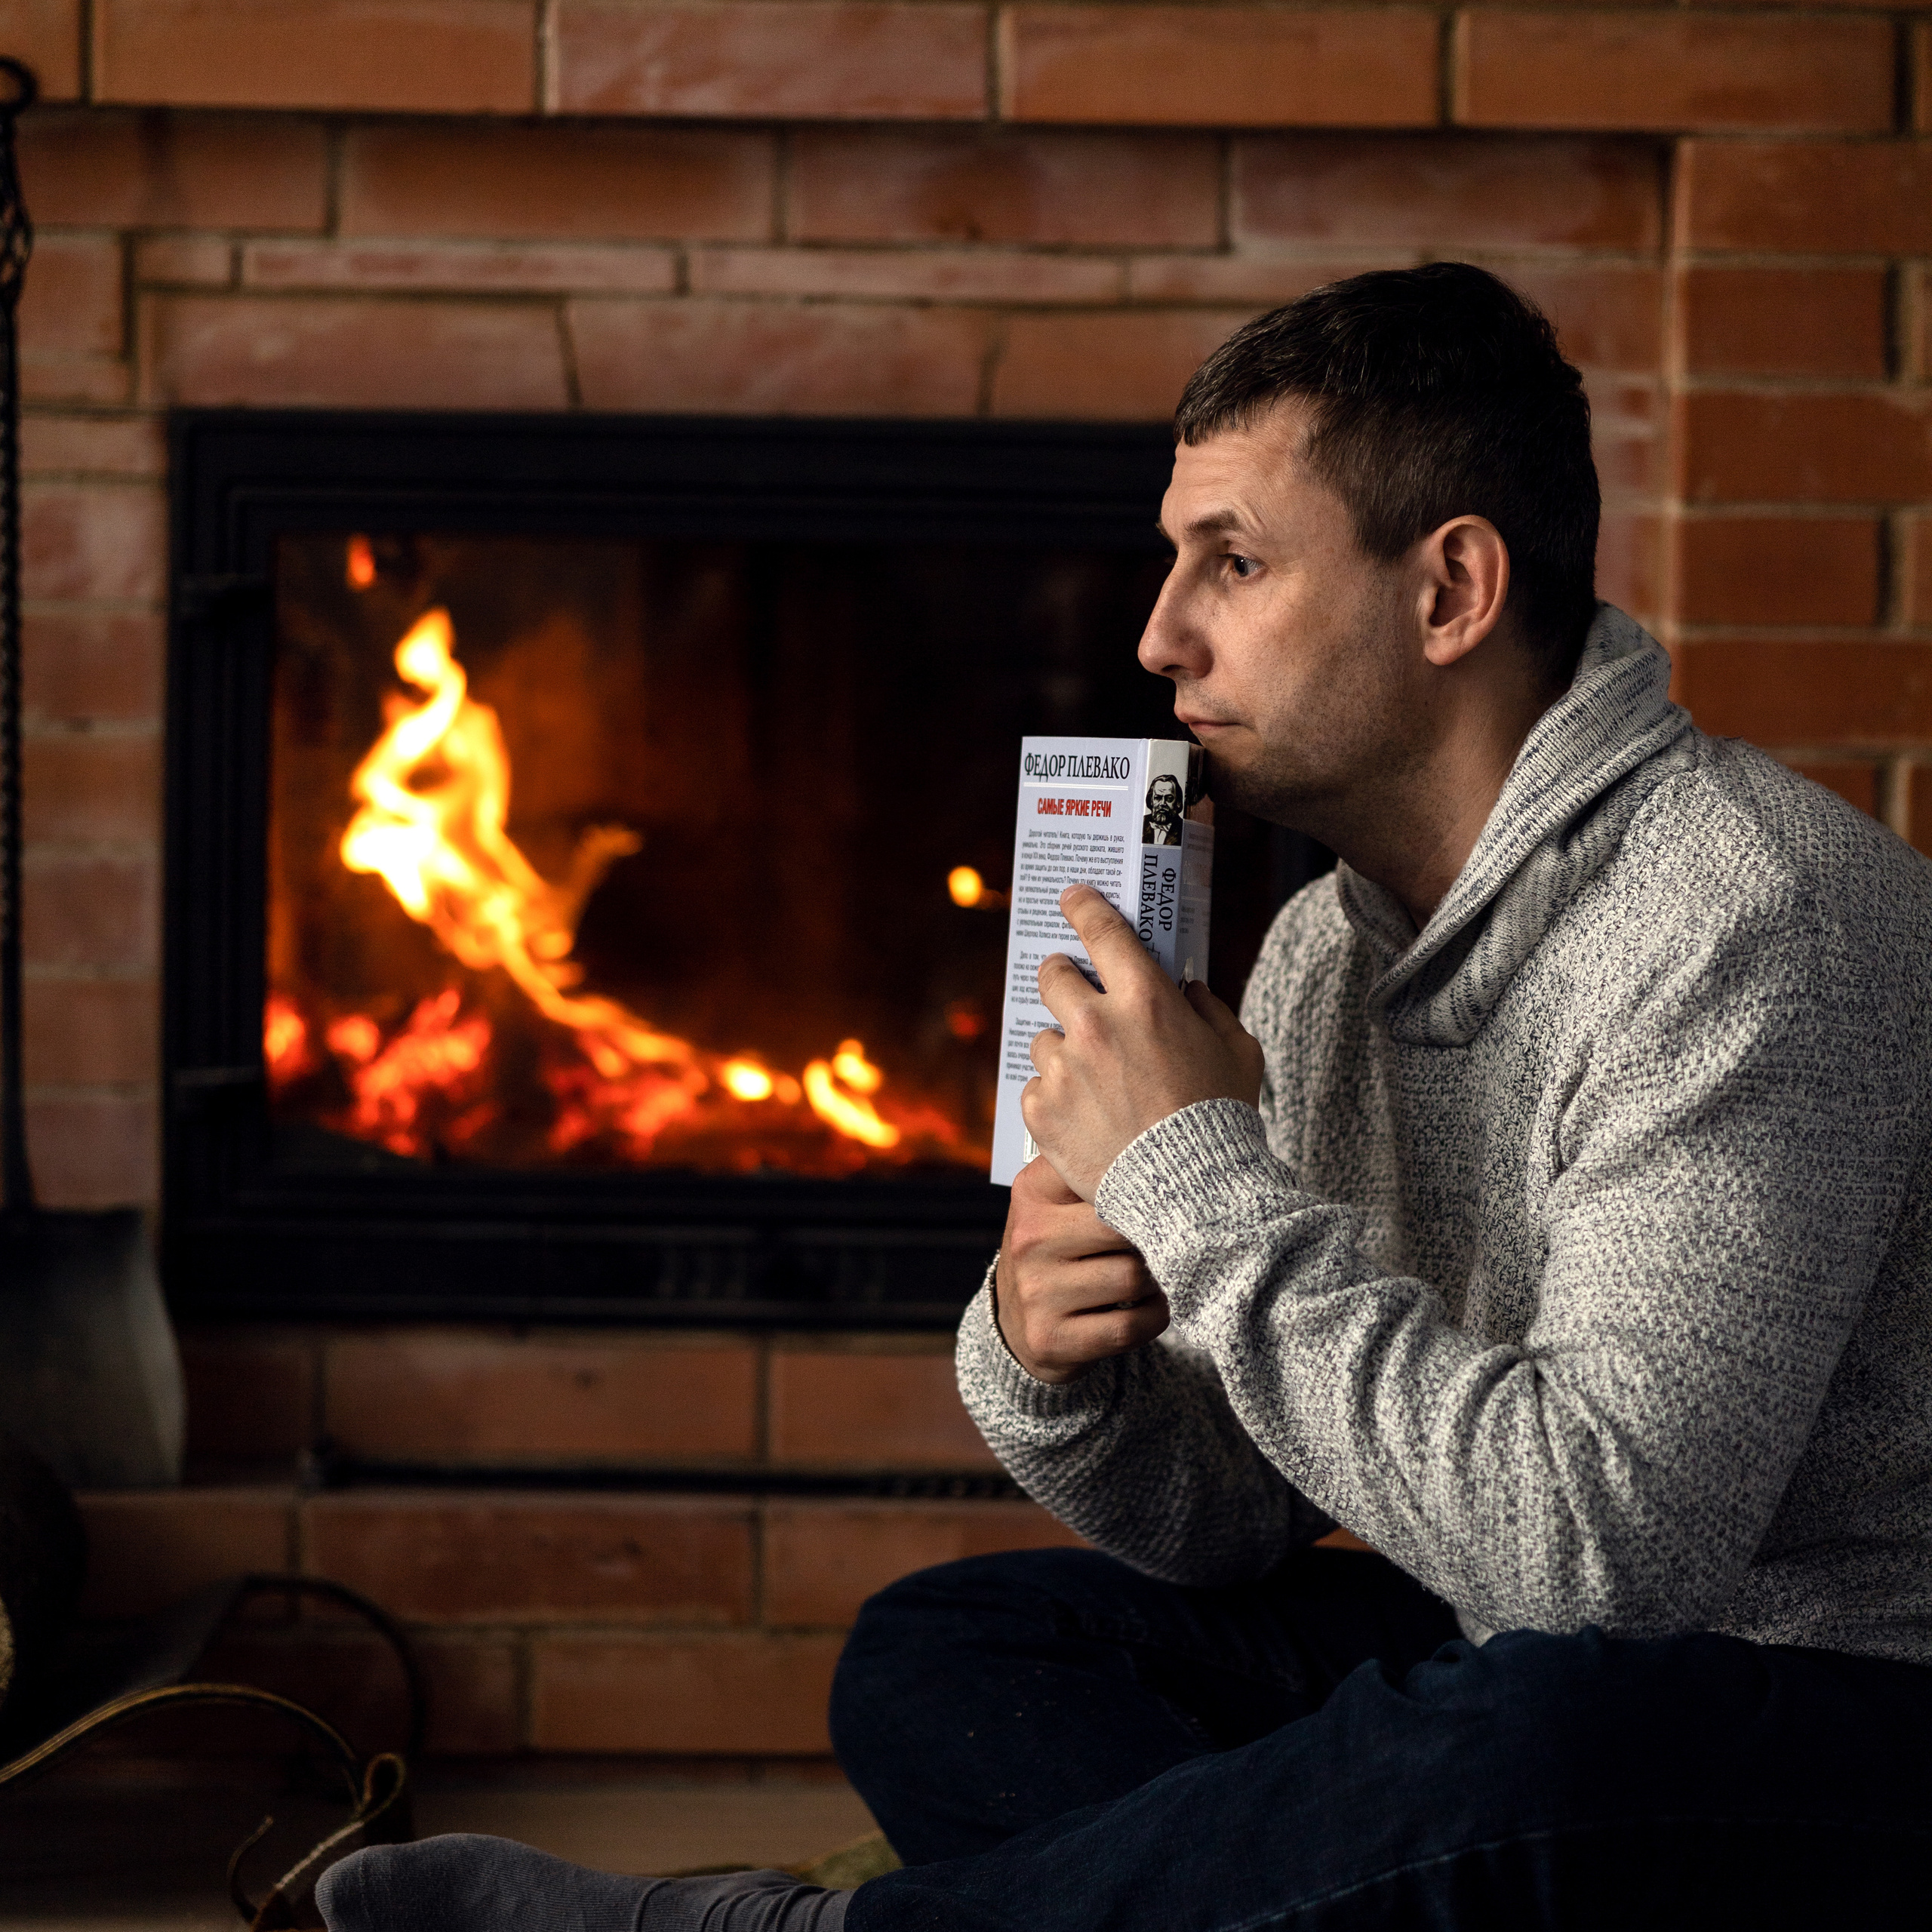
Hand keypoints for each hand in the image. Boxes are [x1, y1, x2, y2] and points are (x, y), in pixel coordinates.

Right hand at [995, 1156, 1167, 1383]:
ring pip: (1132, 1278)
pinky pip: (1128, 1327)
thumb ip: (1096, 1170)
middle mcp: (1027, 1240)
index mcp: (1032, 1193)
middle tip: (1160, 1243)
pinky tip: (1145, 1308)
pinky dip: (1151, 1317)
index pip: (1105, 1177)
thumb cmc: (1057, 1248)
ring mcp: (1035, 1293)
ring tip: (1152, 1276)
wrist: (1017, 1320)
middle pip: (1125, 1229)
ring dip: (1156, 1281)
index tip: (1163, 1197)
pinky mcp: (1051, 1339)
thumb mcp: (1059, 1199)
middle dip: (1151, 1238)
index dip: (1144, 1190)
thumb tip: (1165, 1155)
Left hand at [1023, 884, 1265, 1199]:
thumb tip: (1185, 989)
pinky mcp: (1041, 1111)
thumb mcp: (1237, 1050)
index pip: (1101, 929)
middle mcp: (1094, 1025)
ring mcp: (1063, 1069)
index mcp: (1144, 999)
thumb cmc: (1222, 1118)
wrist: (1194, 1194)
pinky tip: (1085, 1118)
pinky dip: (1055, 1098)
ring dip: (1064, 1049)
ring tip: (1096, 1083)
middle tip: (1074, 990)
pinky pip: (1036, 1088)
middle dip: (1062, 976)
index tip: (1072, 897)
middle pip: (1053, 975)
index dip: (1082, 905)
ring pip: (1044, 1038)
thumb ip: (1208, 1008)